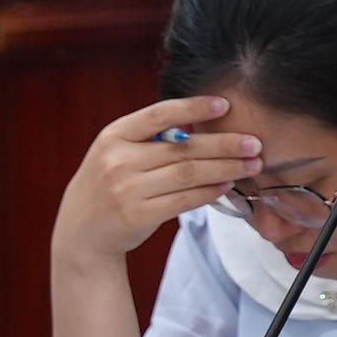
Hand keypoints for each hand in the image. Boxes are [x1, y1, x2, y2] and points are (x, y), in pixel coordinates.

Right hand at [53, 98, 259, 264]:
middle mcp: (119, 160)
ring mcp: (127, 189)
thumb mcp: (116, 152)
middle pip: (183, 148)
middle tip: (254, 143)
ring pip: (188, 174)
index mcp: (114, 135)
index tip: (225, 104)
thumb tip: (203, 124)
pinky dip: (209, 192)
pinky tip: (227, 186)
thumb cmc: (109, 185)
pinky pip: (183, 200)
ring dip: (225, 169)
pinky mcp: (138, 215)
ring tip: (251, 165)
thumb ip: (151, 139)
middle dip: (225, 144)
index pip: (159, 114)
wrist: (81, 232)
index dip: (194, 107)